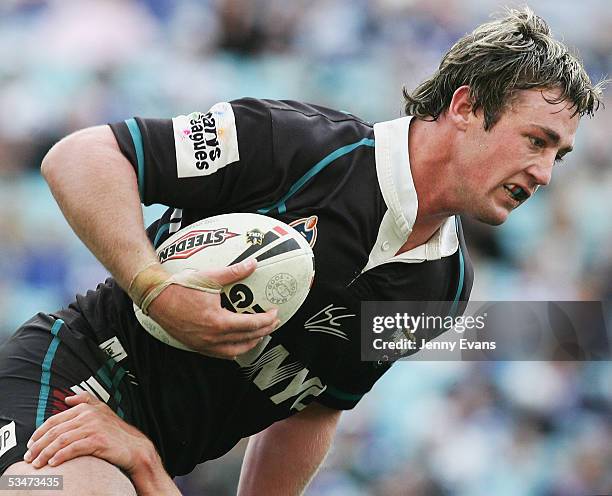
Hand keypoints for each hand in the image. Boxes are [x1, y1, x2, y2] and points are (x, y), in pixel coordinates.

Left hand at [24, 394, 179, 494]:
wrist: (134, 447)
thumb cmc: (117, 433)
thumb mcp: (103, 411)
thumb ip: (86, 401)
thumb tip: (68, 398)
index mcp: (86, 408)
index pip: (55, 419)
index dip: (39, 432)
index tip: (31, 444)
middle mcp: (88, 416)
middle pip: (55, 431)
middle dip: (38, 445)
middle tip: (29, 457)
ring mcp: (93, 427)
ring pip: (60, 441)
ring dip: (45, 454)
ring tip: (37, 463)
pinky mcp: (97, 441)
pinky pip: (72, 449)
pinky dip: (60, 457)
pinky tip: (53, 463)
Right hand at [147, 259, 279, 358]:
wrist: (155, 296)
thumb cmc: (180, 287)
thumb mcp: (210, 276)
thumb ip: (234, 271)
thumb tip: (253, 263)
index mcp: (218, 322)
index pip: (251, 325)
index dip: (267, 320)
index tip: (275, 312)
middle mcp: (212, 337)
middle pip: (246, 339)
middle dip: (264, 331)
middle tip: (273, 323)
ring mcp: (203, 344)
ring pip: (234, 351)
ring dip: (250, 344)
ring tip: (260, 335)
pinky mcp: (195, 345)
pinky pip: (219, 354)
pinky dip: (233, 350)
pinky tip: (237, 344)